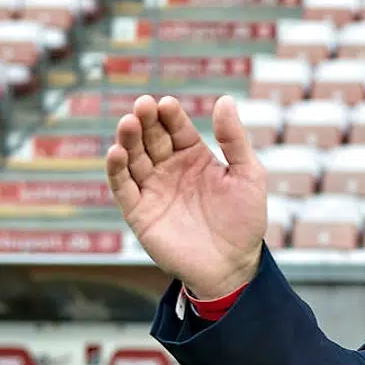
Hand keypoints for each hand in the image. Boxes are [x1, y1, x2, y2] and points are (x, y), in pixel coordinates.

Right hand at [107, 95, 266, 300]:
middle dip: (145, 121)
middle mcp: (170, 169)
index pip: (177, 128)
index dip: (170, 115)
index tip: (166, 103)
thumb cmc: (245, 220)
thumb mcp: (248, 175)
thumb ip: (235, 139)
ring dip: (128, 139)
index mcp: (194, 157)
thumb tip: (224, 99)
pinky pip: (123, 187)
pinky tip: (116, 153)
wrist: (233, 265)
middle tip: (142, 105)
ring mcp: (153, 189)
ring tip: (128, 123)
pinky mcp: (140, 212)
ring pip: (134, 158)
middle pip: (151, 138)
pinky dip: (116, 170)